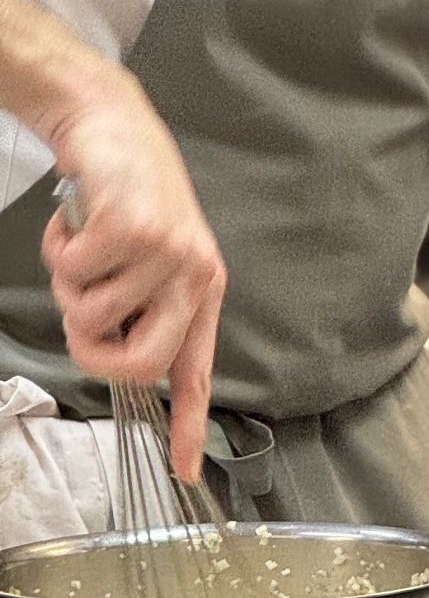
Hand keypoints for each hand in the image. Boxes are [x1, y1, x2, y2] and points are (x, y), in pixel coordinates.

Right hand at [40, 77, 225, 483]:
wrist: (115, 127)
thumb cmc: (128, 198)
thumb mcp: (153, 257)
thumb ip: (143, 308)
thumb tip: (118, 358)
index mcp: (201, 290)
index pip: (196, 370)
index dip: (187, 424)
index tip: (182, 470)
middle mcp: (193, 275)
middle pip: (141, 362)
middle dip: (94, 352)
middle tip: (81, 318)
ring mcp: (165, 251)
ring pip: (93, 314)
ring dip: (70, 284)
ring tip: (86, 248)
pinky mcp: (132, 226)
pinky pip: (73, 272)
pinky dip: (58, 251)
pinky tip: (77, 224)